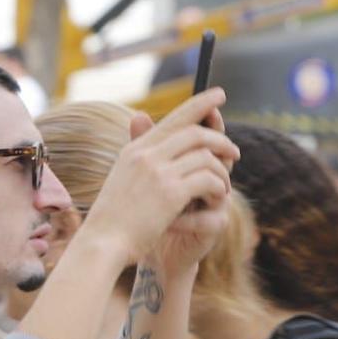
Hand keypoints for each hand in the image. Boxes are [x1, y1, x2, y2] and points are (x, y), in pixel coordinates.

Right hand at [77, 90, 235, 263]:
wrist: (102, 244)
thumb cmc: (112, 219)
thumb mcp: (122, 180)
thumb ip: (142, 158)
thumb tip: (149, 135)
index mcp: (135, 150)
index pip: (174, 117)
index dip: (201, 103)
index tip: (219, 95)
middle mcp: (146, 154)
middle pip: (195, 132)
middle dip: (221, 140)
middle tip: (235, 152)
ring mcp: (158, 172)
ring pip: (206, 156)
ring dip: (221, 170)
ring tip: (224, 187)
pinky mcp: (170, 193)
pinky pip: (208, 178)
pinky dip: (218, 187)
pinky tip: (218, 197)